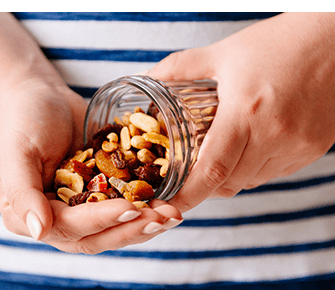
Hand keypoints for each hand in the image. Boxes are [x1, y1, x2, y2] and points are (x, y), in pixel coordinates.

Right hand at [0, 81, 182, 253]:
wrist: (42, 97)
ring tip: (172, 214)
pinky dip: (146, 205)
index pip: (67, 228)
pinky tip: (169, 199)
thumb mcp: (15, 152)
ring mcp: (79, 209)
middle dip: (130, 229)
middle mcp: (54, 219)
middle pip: (95, 237)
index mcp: (27, 216)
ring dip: (144, 223)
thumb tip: (39, 232)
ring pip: (113, 228)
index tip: (130, 209)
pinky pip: (124, 205)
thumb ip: (22, 192)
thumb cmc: (23, 120)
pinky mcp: (99, 194)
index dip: (100, 221)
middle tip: (162, 218)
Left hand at [145, 12, 334, 212]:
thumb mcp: (223, 53)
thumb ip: (180, 67)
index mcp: (246, 112)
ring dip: (231, 177)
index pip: (211, 171)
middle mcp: (275, 135)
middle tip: (189, 174)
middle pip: (229, 183)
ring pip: (253, 181)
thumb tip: (148, 77)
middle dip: (205, 186)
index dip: (187, 195)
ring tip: (221, 155)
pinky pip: (277, 172)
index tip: (169, 203)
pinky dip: (257, 169)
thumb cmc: (279, 42)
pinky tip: (251, 147)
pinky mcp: (316, 148)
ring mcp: (299, 145)